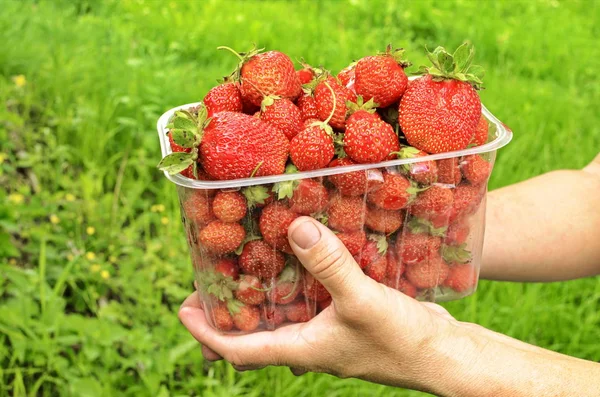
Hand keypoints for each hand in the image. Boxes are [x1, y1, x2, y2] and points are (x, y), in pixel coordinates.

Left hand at [179, 216, 463, 390]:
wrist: (444, 355)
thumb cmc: (401, 339)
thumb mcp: (361, 300)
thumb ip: (327, 264)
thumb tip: (293, 226)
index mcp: (300, 349)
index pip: (238, 349)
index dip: (206, 331)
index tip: (183, 308)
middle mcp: (308, 344)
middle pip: (255, 333)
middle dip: (229, 312)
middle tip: (210, 283)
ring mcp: (327, 333)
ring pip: (283, 316)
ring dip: (262, 296)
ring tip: (248, 265)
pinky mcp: (346, 318)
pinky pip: (311, 300)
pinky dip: (299, 283)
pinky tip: (303, 258)